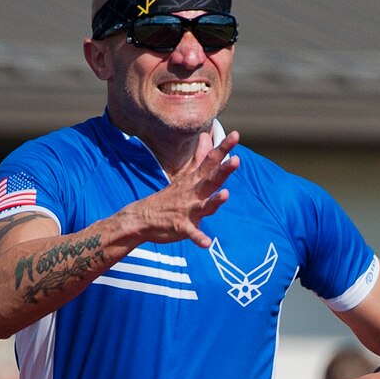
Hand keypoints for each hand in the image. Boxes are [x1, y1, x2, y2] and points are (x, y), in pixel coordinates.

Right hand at [123, 129, 240, 247]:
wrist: (143, 218)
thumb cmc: (170, 197)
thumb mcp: (186, 176)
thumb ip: (200, 159)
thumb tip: (207, 138)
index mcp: (195, 181)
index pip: (211, 161)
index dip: (223, 148)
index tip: (236, 135)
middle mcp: (193, 193)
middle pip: (210, 180)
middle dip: (223, 171)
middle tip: (236, 160)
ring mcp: (187, 210)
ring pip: (203, 205)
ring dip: (214, 201)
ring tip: (225, 195)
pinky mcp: (181, 227)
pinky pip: (192, 233)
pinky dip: (199, 238)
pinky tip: (207, 243)